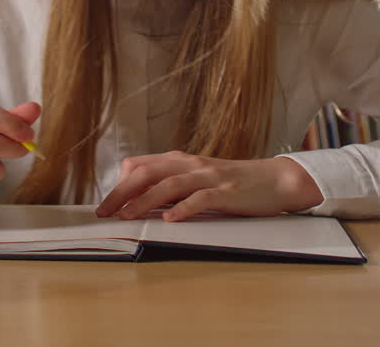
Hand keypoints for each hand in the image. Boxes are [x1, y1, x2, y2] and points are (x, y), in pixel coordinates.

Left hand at [94, 151, 323, 221]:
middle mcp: (190, 164)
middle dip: (121, 192)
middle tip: (105, 212)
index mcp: (180, 161)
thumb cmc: (232, 183)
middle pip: (147, 172)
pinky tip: (170, 219)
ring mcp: (208, 176)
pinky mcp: (226, 191)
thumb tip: (139, 202)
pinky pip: (201, 198)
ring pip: (169, 184)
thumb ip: (172, 187)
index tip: (109, 204)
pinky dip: (183, 208)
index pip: (139, 165)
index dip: (120, 183)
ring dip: (145, 200)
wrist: (274, 180)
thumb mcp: (197, 180)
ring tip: (128, 215)